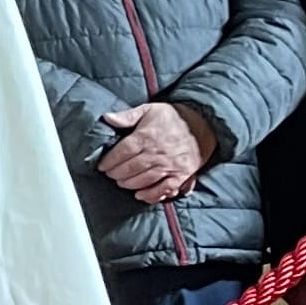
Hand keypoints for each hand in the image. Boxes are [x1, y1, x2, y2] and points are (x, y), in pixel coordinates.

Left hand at [95, 102, 211, 206]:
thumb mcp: (149, 110)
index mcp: (147, 136)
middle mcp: (158, 153)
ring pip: (144, 180)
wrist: (202, 124)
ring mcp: (170, 165)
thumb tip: (107, 118)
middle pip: (131, 168)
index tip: (103, 165)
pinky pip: (164, 189)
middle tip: (111, 175)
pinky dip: (151, 195)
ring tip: (122, 182)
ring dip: (129, 184)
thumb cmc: (173, 118)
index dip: (110, 161)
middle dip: (117, 174)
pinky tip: (140, 195)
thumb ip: (127, 116)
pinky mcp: (181, 174)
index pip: (122, 152)